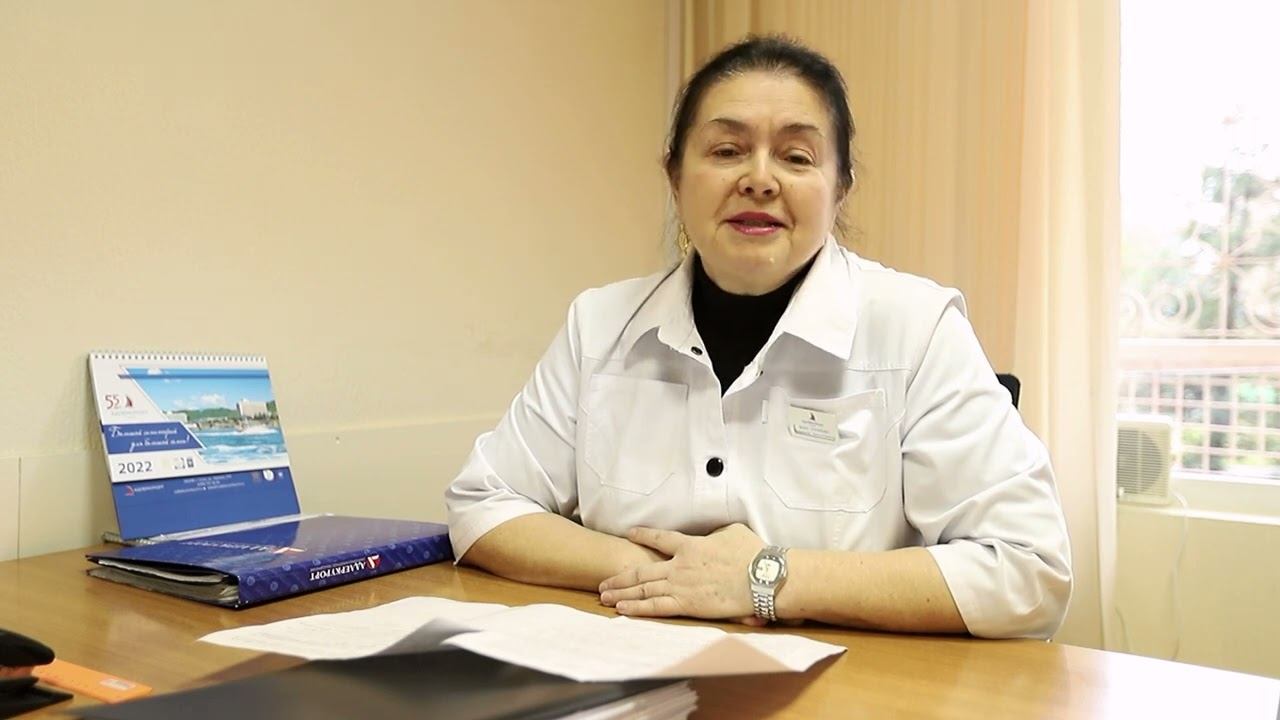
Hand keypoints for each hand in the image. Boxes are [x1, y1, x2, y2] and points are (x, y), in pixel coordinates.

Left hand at [598, 523, 764, 620]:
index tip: (629, 533)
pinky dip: (637, 608)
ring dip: (621, 593)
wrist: (761, 577)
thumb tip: (715, 536)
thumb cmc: (753, 554)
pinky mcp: (687, 604)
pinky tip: (622, 609)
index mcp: (691, 545)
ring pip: (643, 589)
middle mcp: (679, 565)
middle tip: (602, 582)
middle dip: (620, 577)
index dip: (643, 535)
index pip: (660, 538)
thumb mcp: (733, 533)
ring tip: (603, 597)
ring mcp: (681, 585)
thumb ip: (717, 534)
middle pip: (641, 570)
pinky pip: (656, 607)